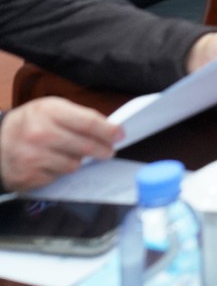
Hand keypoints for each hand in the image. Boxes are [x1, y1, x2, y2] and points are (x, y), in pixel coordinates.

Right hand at [0, 98, 121, 190]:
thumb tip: (110, 130)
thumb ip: (80, 117)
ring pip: (73, 165)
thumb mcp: (53, 109)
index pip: (88, 123)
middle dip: (102, 150)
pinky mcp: (26, 176)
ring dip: (78, 161)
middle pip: (84, 146)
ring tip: (73, 155)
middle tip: (108, 151)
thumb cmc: (33, 122)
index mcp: (48, 111)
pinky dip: (59, 171)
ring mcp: (31, 157)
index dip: (108, 131)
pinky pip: (57, 177)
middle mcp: (38, 134)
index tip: (120, 135)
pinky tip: (53, 163)